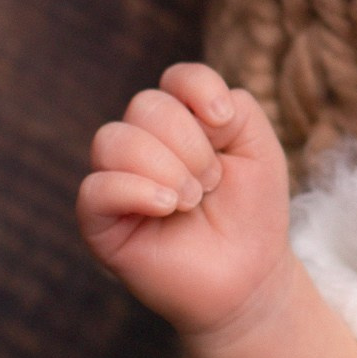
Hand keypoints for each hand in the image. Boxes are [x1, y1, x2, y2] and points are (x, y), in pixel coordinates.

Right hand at [77, 62, 293, 343]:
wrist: (249, 278)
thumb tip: (195, 107)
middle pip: (144, 105)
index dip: (200, 89)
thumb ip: (238, 107)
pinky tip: (167, 208)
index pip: (176, 79)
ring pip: (113, 140)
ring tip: (191, 200)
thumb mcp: (260, 149)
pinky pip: (96, 188)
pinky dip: (136, 191)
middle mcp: (142, 144)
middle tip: (211, 183)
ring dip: (165, 167)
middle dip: (190, 143)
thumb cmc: (252, 213)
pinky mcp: (100, 222)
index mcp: (181, 123)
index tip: (225, 123)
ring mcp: (117, 181)